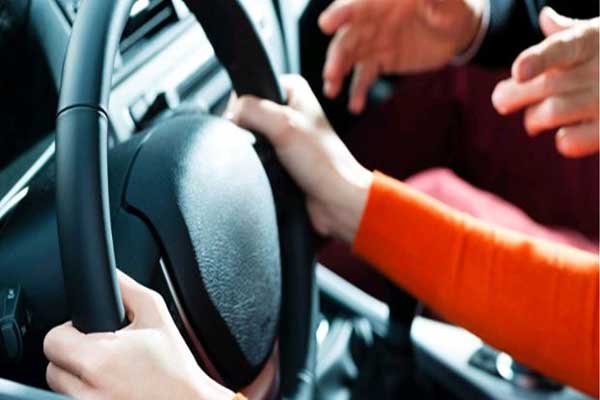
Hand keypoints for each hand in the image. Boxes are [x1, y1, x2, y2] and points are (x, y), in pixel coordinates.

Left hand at [44, 272, 233, 399]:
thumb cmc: (175, 367)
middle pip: (53, 367)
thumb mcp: (157, 316)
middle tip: (104, 356)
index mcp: (100, 359)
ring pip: (62, 388)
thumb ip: (128, 289)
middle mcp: (87, 391)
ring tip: (111, 375)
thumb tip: (112, 274)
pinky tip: (112, 389)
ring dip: (80, 380)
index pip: (53, 340)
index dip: (70, 333)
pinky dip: (89, 394)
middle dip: (75, 358)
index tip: (86, 336)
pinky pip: (75, 399)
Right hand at [227, 75, 372, 243]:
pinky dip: (256, 161)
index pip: (248, 89)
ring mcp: (285, 132)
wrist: (335, 199)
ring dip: (252, 148)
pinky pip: (256, 154)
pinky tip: (267, 168)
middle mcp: (289, 107)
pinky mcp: (281, 155)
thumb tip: (229, 116)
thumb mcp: (283, 125)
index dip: (240, 108)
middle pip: (246, 112)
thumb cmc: (323, 163)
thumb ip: (250, 110)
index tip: (246, 125)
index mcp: (293, 89)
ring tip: (267, 159)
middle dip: (245, 130)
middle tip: (262, 145)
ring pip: (249, 135)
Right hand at [319, 0, 483, 112]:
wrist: (458, 30)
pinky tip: (355, 106)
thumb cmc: (453, 5)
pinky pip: (364, 78)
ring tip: (331, 91)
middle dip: (336, 55)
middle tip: (331, 73)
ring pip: (349, 58)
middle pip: (347, 37)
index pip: (356, 4)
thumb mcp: (447, 0)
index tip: (326, 25)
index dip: (340, 13)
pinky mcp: (379, 61)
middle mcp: (371, 20)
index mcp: (381, 0)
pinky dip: (357, 92)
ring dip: (337, 74)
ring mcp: (373, 42)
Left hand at [492, 8, 598, 157]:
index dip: (538, 60)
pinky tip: (565, 133)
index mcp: (591, 41)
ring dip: (532, 119)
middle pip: (545, 85)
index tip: (519, 72)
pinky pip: (571, 142)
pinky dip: (562, 140)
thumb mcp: (599, 37)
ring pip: (551, 113)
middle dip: (512, 96)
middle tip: (503, 101)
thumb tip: (546, 18)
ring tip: (533, 121)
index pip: (562, 48)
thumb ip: (570, 33)